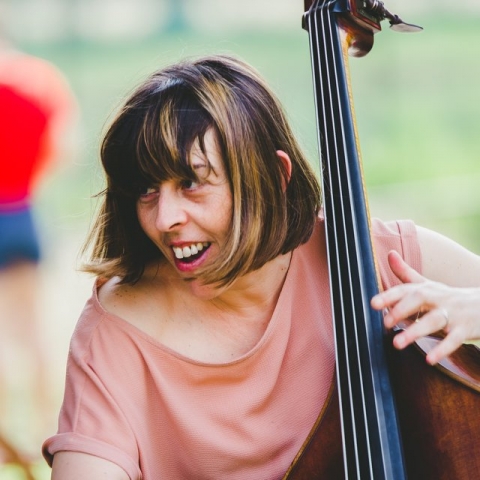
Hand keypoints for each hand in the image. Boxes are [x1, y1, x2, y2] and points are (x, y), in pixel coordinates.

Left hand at [371, 250, 479, 364]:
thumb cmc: (449, 297)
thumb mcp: (428, 284)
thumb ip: (406, 273)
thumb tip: (389, 254)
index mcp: (427, 288)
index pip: (405, 289)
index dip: (389, 295)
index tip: (373, 304)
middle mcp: (438, 298)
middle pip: (419, 299)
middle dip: (401, 309)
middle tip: (385, 323)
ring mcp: (453, 313)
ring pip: (434, 320)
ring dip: (415, 331)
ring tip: (397, 344)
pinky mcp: (466, 329)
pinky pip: (454, 339)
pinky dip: (442, 349)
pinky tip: (429, 359)